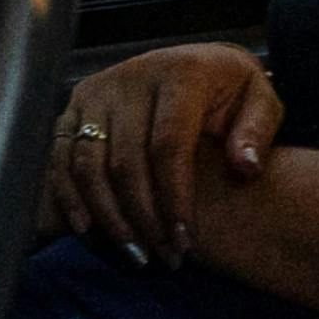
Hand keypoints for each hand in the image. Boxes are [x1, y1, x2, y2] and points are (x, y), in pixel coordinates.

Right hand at [44, 43, 282, 261]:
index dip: (173, 198)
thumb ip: (257, 130)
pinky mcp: (72, 108)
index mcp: (181, 74)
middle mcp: (131, 79)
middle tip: (161, 256)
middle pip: (124, 162)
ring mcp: (96, 93)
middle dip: (142, 218)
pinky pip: (59, 160)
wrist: (196, 61)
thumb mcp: (259, 98)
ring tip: (134, 252)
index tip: (184, 239)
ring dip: (107, 217)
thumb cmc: (231, 89)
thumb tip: (245, 167)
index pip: (168, 145)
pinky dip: (68, 198)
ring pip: (87, 166)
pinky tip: (88, 231)